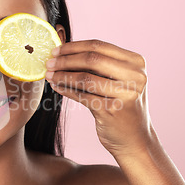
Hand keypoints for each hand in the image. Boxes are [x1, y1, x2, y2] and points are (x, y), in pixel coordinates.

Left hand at [45, 39, 155, 156]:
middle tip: (49, 63)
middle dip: (65, 60)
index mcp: (136, 63)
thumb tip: (63, 52)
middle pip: (92, 59)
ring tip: (49, 75)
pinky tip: (57, 87)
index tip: (56, 50)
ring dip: (62, 76)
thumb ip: (98, 66)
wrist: (135, 138)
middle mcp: (134, 76)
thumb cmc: (121, 105)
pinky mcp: (112, 110)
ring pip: (85, 78)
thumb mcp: (119, 80)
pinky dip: (66, 90)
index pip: (99, 46)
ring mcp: (125, 94)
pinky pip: (82, 96)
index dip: (74, 47)